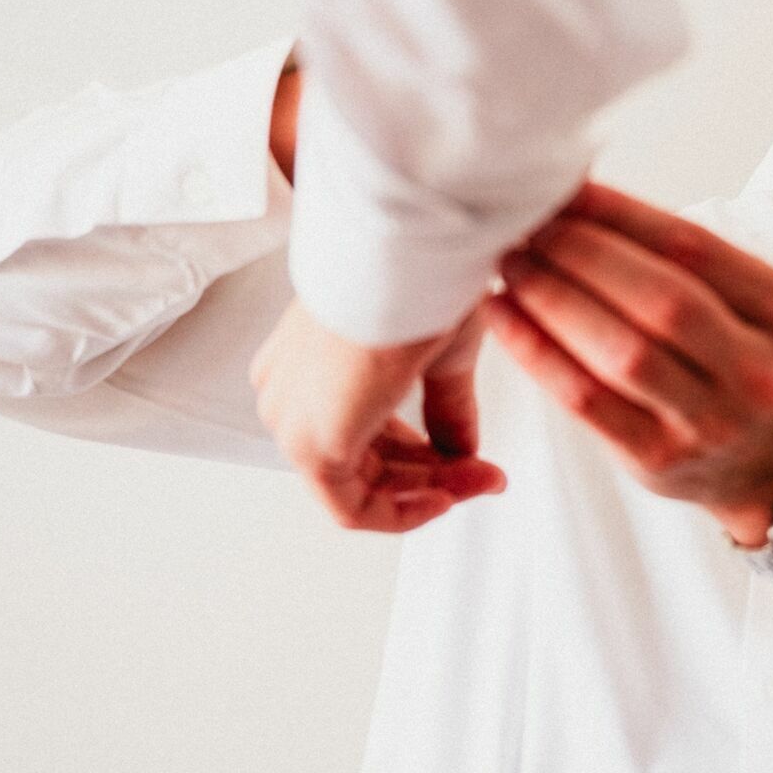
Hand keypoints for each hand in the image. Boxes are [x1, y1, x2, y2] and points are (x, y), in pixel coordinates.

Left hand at [249, 298, 505, 531]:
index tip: (469, 458)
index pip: (362, 428)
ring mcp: (293, 421)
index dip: (424, 452)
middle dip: (434, 474)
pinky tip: (446, 498)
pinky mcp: (311, 445)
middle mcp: (288, 393)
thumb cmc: (415, 281)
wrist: (404, 260)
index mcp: (305, 362)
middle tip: (485, 475)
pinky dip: (401, 512)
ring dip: (428, 489)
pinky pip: (351, 506)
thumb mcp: (440, 354)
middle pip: (362, 462)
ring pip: (359, 485)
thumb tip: (462, 452)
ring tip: (481, 478)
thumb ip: (445, 410)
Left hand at [484, 182, 772, 545]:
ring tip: (512, 266)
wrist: (769, 466)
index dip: (620, 213)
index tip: (567, 189)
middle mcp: (757, 371)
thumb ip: (685, 262)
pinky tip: (506, 318)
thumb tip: (582, 202)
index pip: (693, 247)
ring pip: (620, 351)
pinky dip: (538, 352)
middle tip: (529, 226)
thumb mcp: (751, 308)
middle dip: (582, 253)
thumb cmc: (742, 367)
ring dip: (553, 299)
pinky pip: (586, 400)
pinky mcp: (658, 460)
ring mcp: (710, 422)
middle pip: (660, 299)